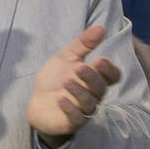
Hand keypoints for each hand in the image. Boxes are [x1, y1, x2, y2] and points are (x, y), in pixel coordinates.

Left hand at [27, 26, 120, 143]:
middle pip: (101, 88)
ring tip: (67, 81)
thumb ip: (83, 43)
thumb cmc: (55, 79)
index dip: (109, 70)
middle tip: (79, 68)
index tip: (99, 60)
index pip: (112, 77)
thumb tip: (101, 26)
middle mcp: (93, 95)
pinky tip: (60, 100)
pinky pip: (76, 118)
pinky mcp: (70, 122)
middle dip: (92, 77)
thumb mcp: (66, 57)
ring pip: (89, 103)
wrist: (36, 102)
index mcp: (95, 79)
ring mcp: (82, 110)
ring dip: (80, 91)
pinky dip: (70, 109)